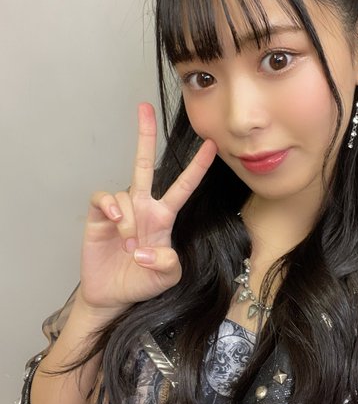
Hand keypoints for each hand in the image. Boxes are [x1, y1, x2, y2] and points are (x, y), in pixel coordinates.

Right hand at [79, 103, 215, 316]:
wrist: (112, 296)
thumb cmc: (142, 282)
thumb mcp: (167, 277)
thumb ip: (168, 264)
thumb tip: (147, 249)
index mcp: (164, 217)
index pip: (184, 186)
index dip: (197, 167)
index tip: (211, 144)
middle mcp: (144, 206)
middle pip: (145, 164)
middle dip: (145, 135)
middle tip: (144, 107)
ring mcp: (122, 209)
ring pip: (128, 193)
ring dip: (131, 220)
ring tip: (129, 244)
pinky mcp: (100, 215)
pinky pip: (106, 198)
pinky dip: (112, 206)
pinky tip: (116, 221)